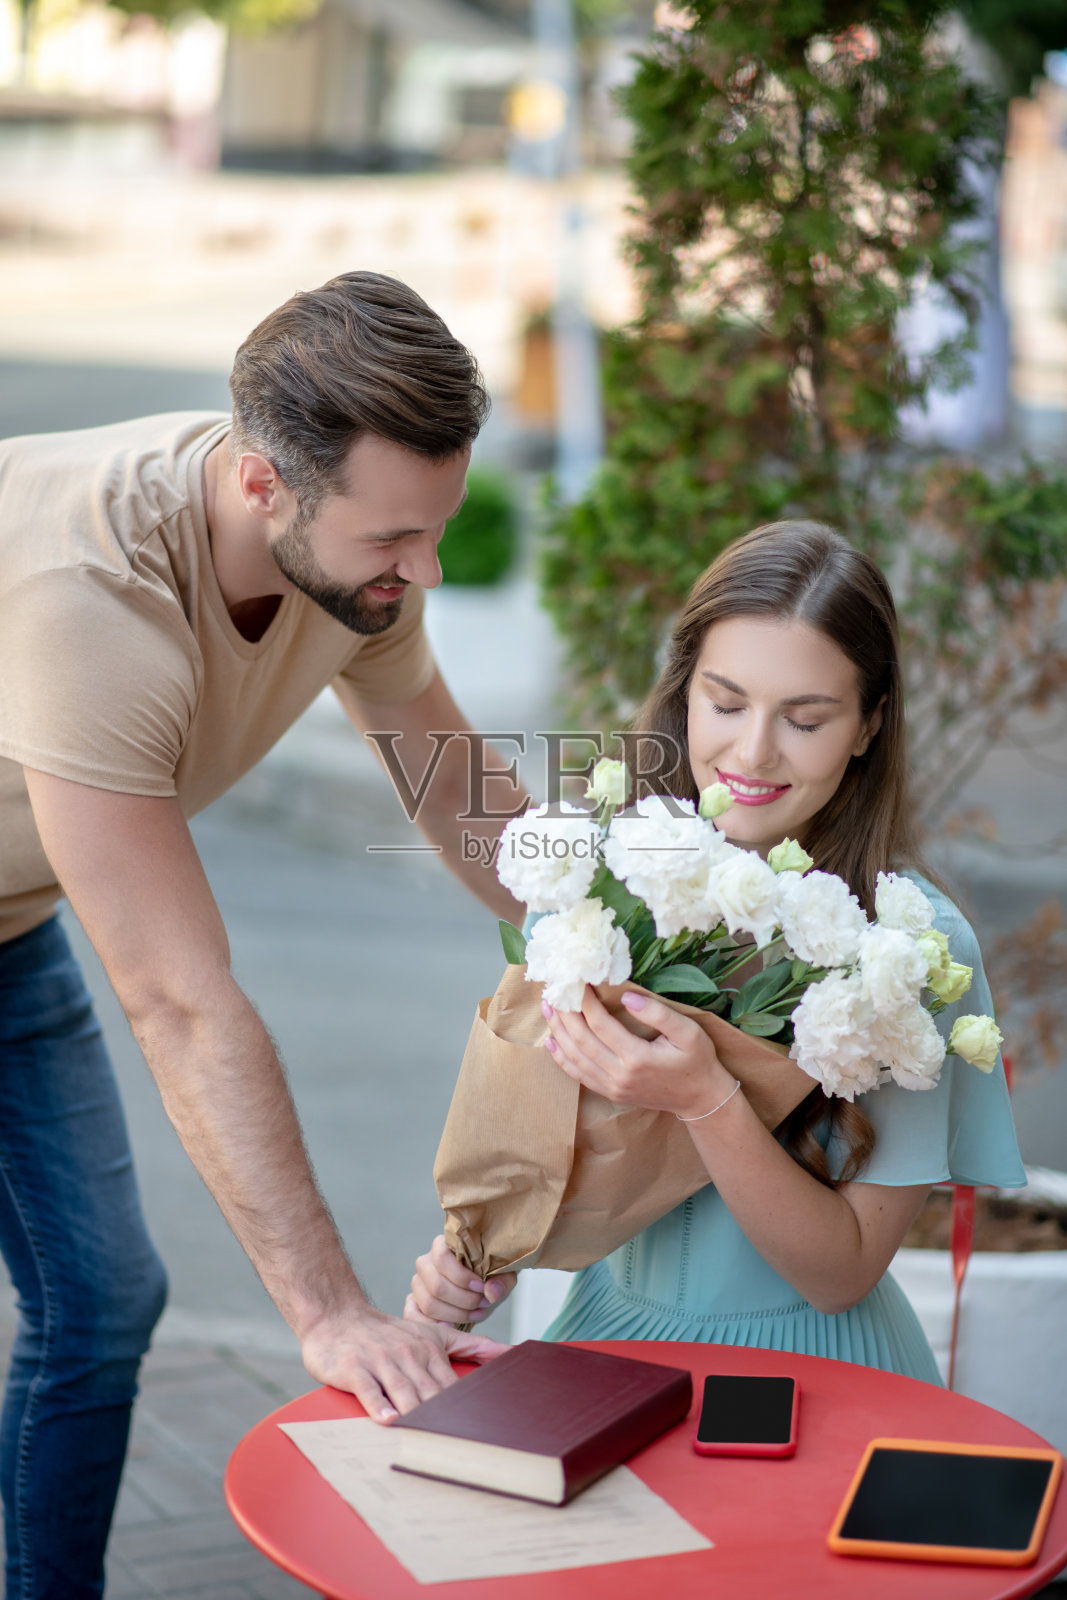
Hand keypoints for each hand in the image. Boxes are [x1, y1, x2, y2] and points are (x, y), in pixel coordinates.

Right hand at [300, 1301, 508, 1422]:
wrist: (337, 1317)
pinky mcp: (355, 1368)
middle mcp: (407, 1354)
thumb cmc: (386, 1333)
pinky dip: (379, 1405)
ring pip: (404, 1391)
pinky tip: (388, 1420)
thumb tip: (510, 1353)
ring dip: (416, 1412)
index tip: (481, 1433)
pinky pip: (370, 1389)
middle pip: (431, 1391)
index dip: (465, 1408)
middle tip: (460, 1445)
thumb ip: (471, 1345)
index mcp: (429, 1349)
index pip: (452, 1384)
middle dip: (445, 1416)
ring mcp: (381, 1360)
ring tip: (428, 1435)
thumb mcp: (431, 1334)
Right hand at [407, 1233, 516, 1325]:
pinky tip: (453, 1325)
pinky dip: (433, 1324)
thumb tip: (491, 1292)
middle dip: (463, 1300)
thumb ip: (501, 1281)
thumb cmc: (490, 1275)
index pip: (441, 1258)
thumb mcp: (503, 1274)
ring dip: (455, 1314)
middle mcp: (426, 1263)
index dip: (461, 1276)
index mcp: (443, 1246)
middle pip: (436, 1285)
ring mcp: (418, 1283)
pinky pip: (414, 1315)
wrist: (483, 1286)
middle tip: (483, 1303)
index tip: (481, 1287)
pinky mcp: (415, 1302)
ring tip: (475, 1313)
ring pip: (428, 1303)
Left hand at [543, 987, 732, 1119]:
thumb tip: (628, 997)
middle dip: (565, 1014)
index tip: (577, 981)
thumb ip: (658, 1013)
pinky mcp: (611, 1093)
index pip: (600, 1024)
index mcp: (637, 1057)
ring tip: (548, 1009)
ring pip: (575, 1058)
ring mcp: (613, 1087)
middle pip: (581, 1040)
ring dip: (558, 1033)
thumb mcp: (688, 1032)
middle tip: (553, 991)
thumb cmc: (697, 1061)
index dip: (585, 1001)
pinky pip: (579, 1075)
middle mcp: (619, 1075)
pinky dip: (562, 1058)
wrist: (700, 1098)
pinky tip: (552, 1042)